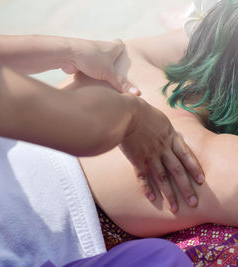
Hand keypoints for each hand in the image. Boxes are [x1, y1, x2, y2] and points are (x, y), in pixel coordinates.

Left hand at [62, 38, 139, 94]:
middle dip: (112, 60)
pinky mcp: (81, 61)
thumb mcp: (109, 73)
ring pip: (98, 61)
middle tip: (116, 69)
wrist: (69, 54)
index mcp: (112, 47)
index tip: (125, 54)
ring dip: (100, 67)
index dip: (123, 49)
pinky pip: (87, 67)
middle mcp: (101, 48)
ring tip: (104, 78)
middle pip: (109, 52)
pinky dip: (89, 73)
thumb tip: (138, 94)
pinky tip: (91, 82)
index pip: (120, 45)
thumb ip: (122, 84)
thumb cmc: (91, 59)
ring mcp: (90, 54)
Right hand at [119, 96, 204, 212]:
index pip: (186, 154)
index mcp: (169, 135)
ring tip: (174, 208)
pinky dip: (147, 188)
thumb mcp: (155, 113)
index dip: (194, 168)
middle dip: (186, 187)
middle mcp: (162, 148)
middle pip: (177, 170)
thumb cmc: (137, 108)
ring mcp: (150, 155)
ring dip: (169, 194)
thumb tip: (149, 109)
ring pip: (163, 178)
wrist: (126, 113)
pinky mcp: (136, 159)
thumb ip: (160, 121)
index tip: (201, 180)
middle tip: (193, 202)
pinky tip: (152, 199)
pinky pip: (143, 177)